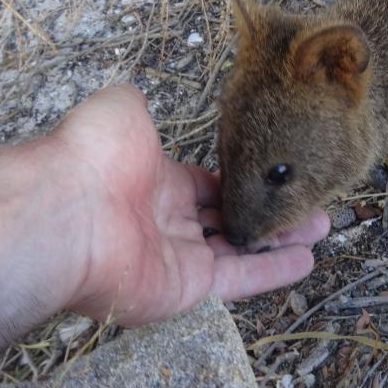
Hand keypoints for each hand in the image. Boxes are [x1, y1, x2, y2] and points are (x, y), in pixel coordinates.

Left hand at [45, 85, 329, 324]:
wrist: (67, 211)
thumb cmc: (91, 156)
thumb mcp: (120, 110)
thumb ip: (139, 107)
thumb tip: (138, 98)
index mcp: (153, 182)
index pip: (205, 184)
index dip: (239, 178)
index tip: (272, 172)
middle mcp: (165, 221)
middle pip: (227, 217)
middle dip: (267, 210)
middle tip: (306, 201)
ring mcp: (175, 258)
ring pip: (239, 248)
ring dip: (280, 238)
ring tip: (320, 225)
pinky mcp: (185, 288)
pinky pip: (237, 279)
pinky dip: (272, 271)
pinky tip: (306, 259)